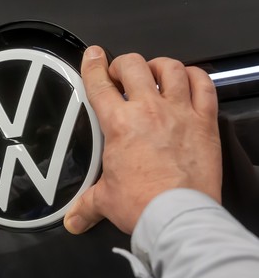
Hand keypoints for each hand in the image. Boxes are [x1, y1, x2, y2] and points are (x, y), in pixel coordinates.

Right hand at [64, 46, 220, 233]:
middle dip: (123, 64)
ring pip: (170, 68)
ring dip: (158, 66)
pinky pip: (204, 85)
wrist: (176, 214)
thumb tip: (73, 220)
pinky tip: (188, 79)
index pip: (100, 84)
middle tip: (120, 73)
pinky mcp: (204, 122)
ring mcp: (179, 112)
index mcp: (119, 124)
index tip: (93, 56)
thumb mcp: (105, 201)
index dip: (93, 65)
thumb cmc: (142, 203)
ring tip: (153, 72)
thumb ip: (86, 206)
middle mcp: (149, 111)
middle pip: (134, 66)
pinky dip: (195, 76)